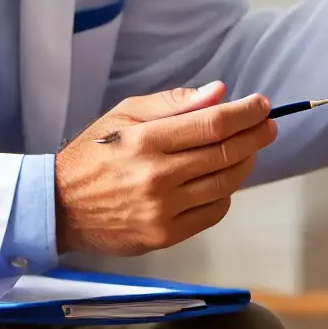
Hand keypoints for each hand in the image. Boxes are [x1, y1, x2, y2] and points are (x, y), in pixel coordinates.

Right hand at [54, 82, 275, 256]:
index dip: (244, 113)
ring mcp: (161, 210)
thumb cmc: (95, 152)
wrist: (59, 206)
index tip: (262, 105)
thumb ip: (175, 103)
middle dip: (254, 135)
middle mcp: (156, 177)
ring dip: (245, 163)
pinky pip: (212, 211)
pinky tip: (222, 178)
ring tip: (248, 148)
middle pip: (224, 153)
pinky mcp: (163, 236)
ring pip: (224, 183)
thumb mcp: (127, 113)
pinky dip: (225, 192)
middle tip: (268, 124)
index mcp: (146, 140)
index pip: (212, 124)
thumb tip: (219, 92)